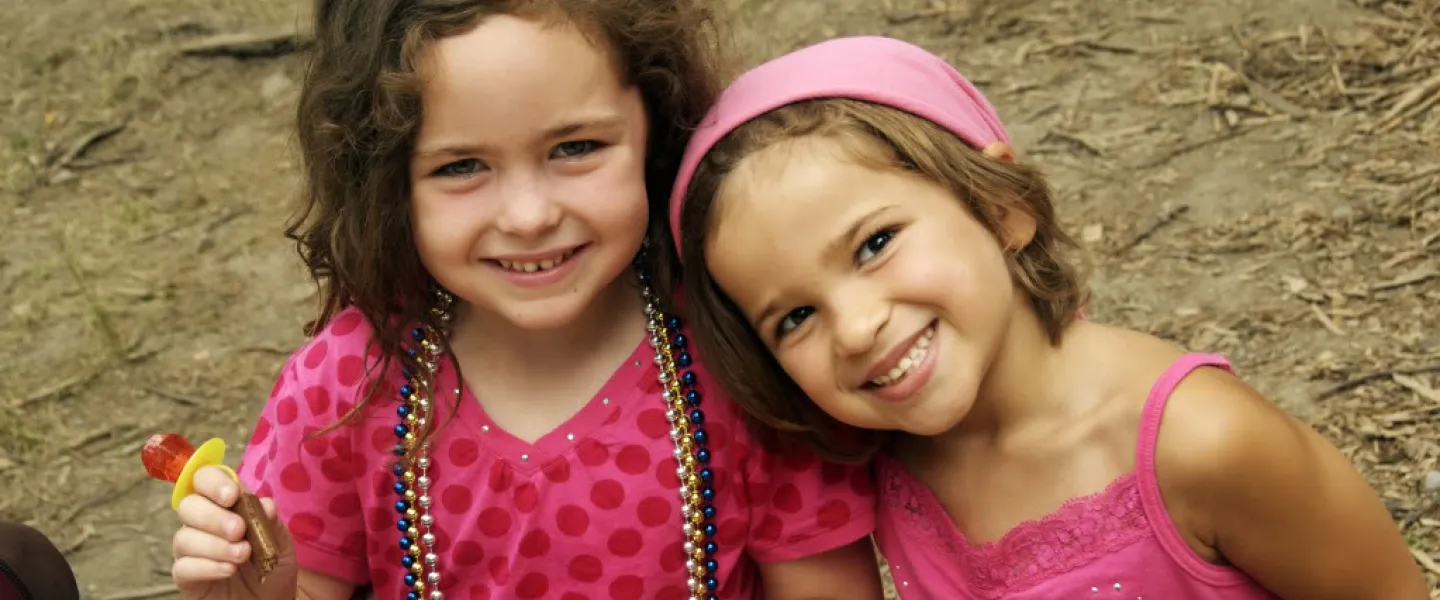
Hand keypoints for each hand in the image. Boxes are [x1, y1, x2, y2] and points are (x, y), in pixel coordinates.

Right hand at [171, 466, 298, 599]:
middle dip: (214, 516)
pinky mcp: (186, 576)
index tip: (232, 495)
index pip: (204, 479)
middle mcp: (202, 523)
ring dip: (215, 545)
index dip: (213, 482)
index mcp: (224, 505)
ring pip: (184, 537)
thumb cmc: (272, 566)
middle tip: (239, 531)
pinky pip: (183, 567)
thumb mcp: (280, 543)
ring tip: (243, 555)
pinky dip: (207, 566)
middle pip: (189, 506)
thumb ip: (271, 523)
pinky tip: (229, 570)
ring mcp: (191, 549)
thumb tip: (266, 503)